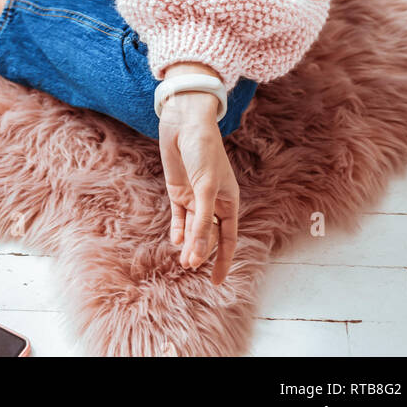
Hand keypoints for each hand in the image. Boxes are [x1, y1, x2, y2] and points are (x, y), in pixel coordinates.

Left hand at [158, 87, 239, 285]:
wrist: (185, 124)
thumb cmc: (203, 152)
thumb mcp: (206, 188)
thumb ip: (202, 221)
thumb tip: (197, 254)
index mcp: (229, 201)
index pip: (228, 238)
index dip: (224, 260)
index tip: (217, 282)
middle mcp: (213, 202)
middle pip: (209, 236)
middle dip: (202, 252)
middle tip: (190, 267)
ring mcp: (195, 197)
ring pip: (193, 229)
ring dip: (189, 244)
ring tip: (182, 261)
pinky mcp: (179, 191)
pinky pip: (180, 216)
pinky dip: (179, 229)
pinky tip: (176, 240)